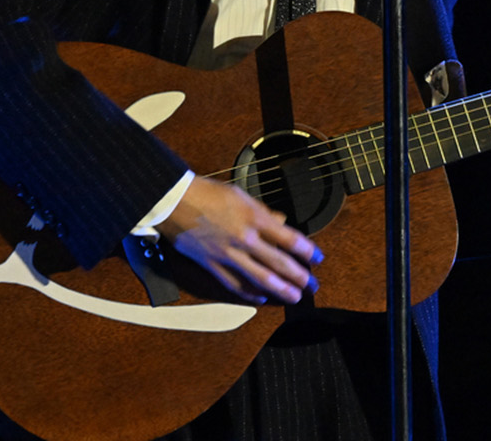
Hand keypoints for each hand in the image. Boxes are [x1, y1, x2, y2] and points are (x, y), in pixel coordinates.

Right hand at [155, 175, 320, 304]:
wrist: (173, 200)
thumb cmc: (206, 192)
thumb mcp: (240, 195)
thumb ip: (262, 211)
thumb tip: (280, 222)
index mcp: (253, 217)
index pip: (289, 238)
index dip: (307, 250)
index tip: (317, 258)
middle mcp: (244, 238)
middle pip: (279, 263)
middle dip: (299, 276)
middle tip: (312, 285)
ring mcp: (228, 254)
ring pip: (260, 278)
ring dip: (281, 290)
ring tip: (294, 297)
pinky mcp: (212, 264)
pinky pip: (234, 284)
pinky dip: (249, 293)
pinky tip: (261, 297)